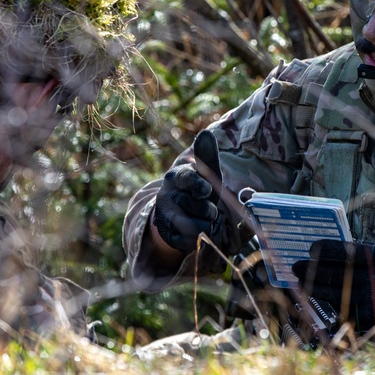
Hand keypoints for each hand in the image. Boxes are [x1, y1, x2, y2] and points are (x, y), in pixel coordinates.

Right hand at [152, 130, 227, 253]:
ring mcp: (165, 216)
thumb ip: (206, 155)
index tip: (205, 191)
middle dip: (209, 210)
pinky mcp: (166, 234)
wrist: (182, 212)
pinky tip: (195, 230)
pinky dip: (198, 238)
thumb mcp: (205, 172)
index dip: (199, 186)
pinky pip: (189, 241)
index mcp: (176, 176)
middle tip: (208, 207)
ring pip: (196, 226)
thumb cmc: (199, 189)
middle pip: (198, 206)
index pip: (187, 179)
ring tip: (203, 218)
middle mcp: (166, 195)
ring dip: (206, 224)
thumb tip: (206, 133)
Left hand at [291, 240, 374, 333]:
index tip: (311, 248)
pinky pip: (345, 313)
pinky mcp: (372, 321)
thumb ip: (365, 255)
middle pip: (337, 274)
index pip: (348, 252)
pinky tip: (315, 302)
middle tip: (294, 266)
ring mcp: (373, 301)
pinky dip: (329, 307)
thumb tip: (330, 250)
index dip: (328, 250)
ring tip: (299, 280)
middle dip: (312, 271)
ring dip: (315, 288)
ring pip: (337, 294)